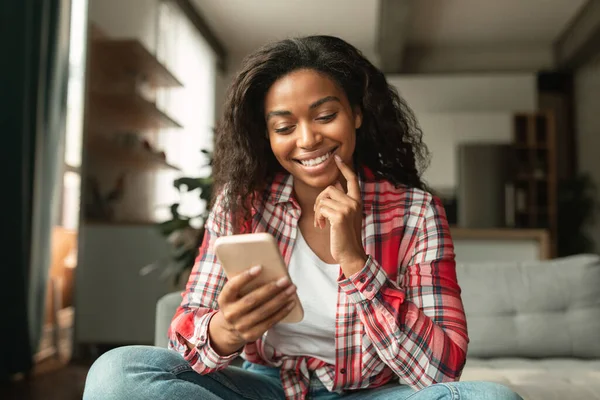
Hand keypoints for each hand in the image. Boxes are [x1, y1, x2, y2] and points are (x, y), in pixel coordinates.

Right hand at [208, 266, 296, 355]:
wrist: (229, 330)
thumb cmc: (236, 304)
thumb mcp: (233, 295)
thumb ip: (244, 285)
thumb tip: (269, 270)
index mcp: (224, 300)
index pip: (232, 287)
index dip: (245, 277)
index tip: (260, 267)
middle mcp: (230, 314)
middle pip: (252, 300)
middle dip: (271, 289)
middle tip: (285, 279)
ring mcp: (241, 326)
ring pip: (264, 311)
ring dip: (280, 299)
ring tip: (291, 289)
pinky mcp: (252, 334)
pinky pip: (270, 322)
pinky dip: (282, 312)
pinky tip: (291, 303)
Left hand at [314, 155, 367, 275]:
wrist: (350, 253)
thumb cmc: (345, 236)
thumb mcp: (347, 216)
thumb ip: (342, 202)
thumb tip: (333, 187)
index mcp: (357, 201)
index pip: (352, 179)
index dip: (344, 167)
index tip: (338, 158)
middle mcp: (354, 202)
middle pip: (330, 188)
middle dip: (319, 200)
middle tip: (319, 215)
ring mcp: (348, 208)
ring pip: (323, 198)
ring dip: (317, 211)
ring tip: (321, 222)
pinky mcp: (339, 216)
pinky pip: (321, 208)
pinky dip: (318, 217)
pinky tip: (322, 226)